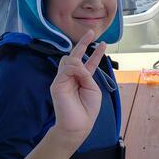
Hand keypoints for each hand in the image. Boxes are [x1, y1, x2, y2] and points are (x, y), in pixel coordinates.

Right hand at [50, 30, 105, 149]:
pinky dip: (75, 70)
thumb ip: (86, 74)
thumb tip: (76, 64)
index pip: (88, 63)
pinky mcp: (57, 84)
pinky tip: (80, 75)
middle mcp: (72, 77)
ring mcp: (63, 79)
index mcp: (83, 79)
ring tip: (84, 76)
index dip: (95, 52)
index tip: (102, 42)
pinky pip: (67, 69)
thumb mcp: (93, 88)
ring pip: (70, 60)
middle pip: (75, 56)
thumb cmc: (87, 109)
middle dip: (83, 44)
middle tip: (91, 33)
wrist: (78, 125)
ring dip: (80, 64)